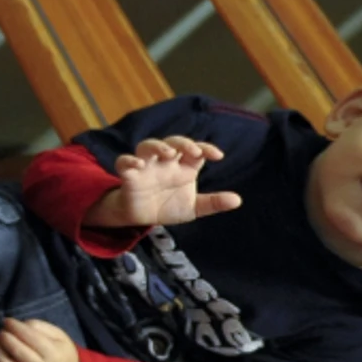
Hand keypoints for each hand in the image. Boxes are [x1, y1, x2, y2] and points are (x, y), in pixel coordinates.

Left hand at [0, 317, 82, 361]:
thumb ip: (40, 327)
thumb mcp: (59, 335)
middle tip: (0, 330)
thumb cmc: (62, 351)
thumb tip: (18, 325)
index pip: (31, 338)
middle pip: (17, 353)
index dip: (16, 327)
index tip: (6, 320)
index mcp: (52, 354)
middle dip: (4, 338)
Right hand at [82, 137, 243, 228]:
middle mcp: (165, 163)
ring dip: (157, 145)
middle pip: (172, 142)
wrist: (143, 218)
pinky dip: (129, 160)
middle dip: (183, 143)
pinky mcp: (129, 175)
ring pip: (147, 145)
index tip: (218, 155)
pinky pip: (124, 162)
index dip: (206, 148)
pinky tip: (138, 165)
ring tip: (168, 153)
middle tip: (194, 151)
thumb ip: (213, 203)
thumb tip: (237, 200)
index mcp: (183, 167)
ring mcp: (146, 167)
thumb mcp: (194, 207)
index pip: (195, 151)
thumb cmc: (168, 205)